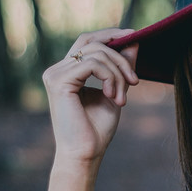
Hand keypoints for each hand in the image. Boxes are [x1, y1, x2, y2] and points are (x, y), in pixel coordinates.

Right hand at [43, 28, 138, 168]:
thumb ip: (120, 67)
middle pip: (91, 41)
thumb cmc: (97, 130)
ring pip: (96, 53)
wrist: (85, 155)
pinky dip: (110, 77)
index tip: (135, 35)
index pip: (87, 41)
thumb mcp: (115, 91)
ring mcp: (55, 74)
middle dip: (118, 53)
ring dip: (118, 72)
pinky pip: (93, 64)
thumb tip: (133, 41)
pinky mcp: (59, 82)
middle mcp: (57, 70)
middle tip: (135, 78)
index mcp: (66, 72)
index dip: (110, 35)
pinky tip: (113, 97)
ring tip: (122, 97)